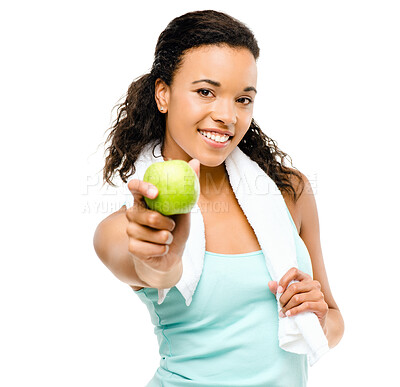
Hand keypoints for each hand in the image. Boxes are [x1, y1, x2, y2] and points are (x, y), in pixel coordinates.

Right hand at [125, 159, 199, 285]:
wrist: (171, 255)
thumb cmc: (176, 228)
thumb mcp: (185, 208)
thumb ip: (188, 186)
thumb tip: (195, 161)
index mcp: (143, 200)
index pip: (134, 187)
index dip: (142, 187)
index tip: (156, 192)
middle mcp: (133, 213)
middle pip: (144, 215)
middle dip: (164, 222)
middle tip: (171, 225)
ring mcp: (130, 230)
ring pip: (147, 233)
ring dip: (165, 238)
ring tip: (168, 237)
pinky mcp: (132, 247)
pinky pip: (148, 248)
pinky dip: (162, 249)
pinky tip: (162, 249)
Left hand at [268, 267, 327, 331]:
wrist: (313, 323)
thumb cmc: (298, 306)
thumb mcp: (286, 296)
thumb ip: (278, 289)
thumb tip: (270, 283)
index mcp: (306, 278)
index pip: (294, 271)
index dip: (284, 280)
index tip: (278, 291)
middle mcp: (314, 284)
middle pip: (294, 287)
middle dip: (283, 298)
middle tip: (280, 305)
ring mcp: (319, 294)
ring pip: (298, 298)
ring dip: (287, 306)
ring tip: (283, 312)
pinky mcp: (323, 306)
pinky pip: (305, 306)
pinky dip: (294, 311)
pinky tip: (288, 314)